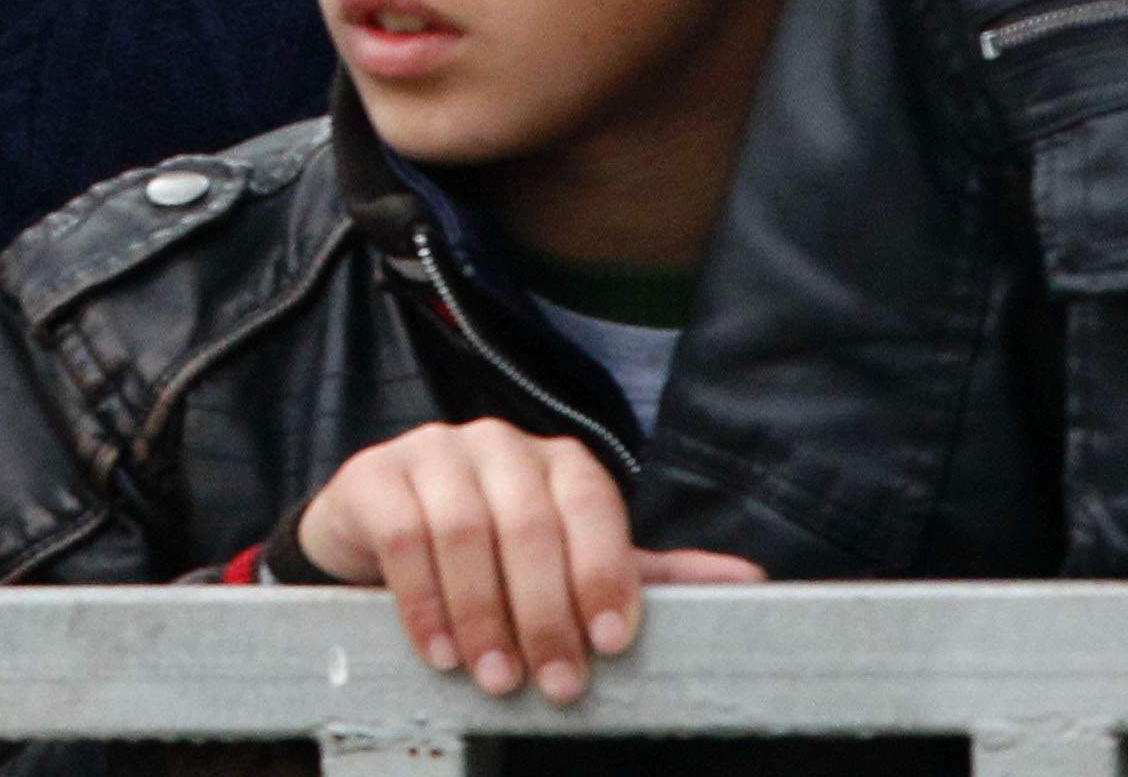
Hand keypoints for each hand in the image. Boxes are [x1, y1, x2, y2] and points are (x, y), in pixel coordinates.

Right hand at [290, 420, 760, 698]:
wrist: (380, 526)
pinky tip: (440, 651)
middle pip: (528, 523)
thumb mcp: (571, 563)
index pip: (590, 504)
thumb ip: (646, 573)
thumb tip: (751, 580)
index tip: (611, 642)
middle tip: (554, 684)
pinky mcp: (375, 475)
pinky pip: (405, 536)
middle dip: (545, 613)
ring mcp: (433, 451)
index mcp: (557, 463)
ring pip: (464, 530)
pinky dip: (426, 602)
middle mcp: (499, 444)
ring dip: (484, 614)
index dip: (602, 571)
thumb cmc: (493, 552)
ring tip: (495, 677)